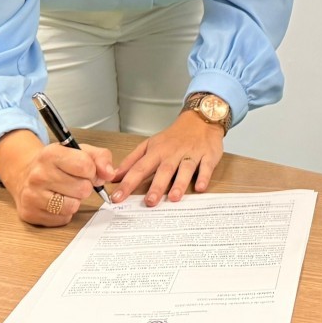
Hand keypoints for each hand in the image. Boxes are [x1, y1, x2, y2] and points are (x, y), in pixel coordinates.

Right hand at [0, 129, 114, 227]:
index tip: (88, 172)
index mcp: (51, 154)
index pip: (85, 166)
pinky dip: (64, 213)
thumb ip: (100, 157)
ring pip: (72, 206)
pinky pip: (62, 219)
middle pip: (82, 189)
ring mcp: (32, 195)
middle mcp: (38, 175)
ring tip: (66, 192)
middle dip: (85, 187)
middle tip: (75, 182)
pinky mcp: (30, 214)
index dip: (93, 172)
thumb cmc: (57, 163)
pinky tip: (56, 202)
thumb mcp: (79, 151)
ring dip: (75, 201)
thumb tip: (110, 174)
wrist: (25, 175)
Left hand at [109, 112, 224, 205]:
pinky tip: (200, 188)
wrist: (199, 120)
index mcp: (157, 152)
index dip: (128, 183)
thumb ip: (132, 161)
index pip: (139, 168)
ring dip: (180, 183)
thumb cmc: (172, 137)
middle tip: (149, 202)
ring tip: (173, 198)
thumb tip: (113, 176)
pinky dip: (204, 177)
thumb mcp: (149, 145)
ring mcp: (191, 154)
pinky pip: (206, 167)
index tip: (117, 198)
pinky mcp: (208, 155)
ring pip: (185, 169)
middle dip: (157, 186)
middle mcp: (173, 154)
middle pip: (164, 170)